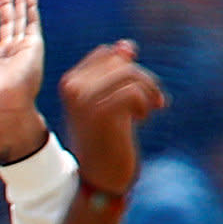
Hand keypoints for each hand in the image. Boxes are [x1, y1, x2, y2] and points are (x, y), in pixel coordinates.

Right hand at [57, 39, 161, 194]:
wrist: (100, 178)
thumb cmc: (107, 139)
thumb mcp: (110, 101)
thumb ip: (115, 72)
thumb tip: (126, 45)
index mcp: (69, 83)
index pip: (108, 53)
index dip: (129, 67)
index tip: (139, 89)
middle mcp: (71, 89)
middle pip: (121, 61)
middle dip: (144, 79)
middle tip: (153, 102)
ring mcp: (83, 101)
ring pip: (130, 74)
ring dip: (150, 90)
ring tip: (153, 108)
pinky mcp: (100, 114)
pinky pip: (134, 91)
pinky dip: (147, 103)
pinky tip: (143, 119)